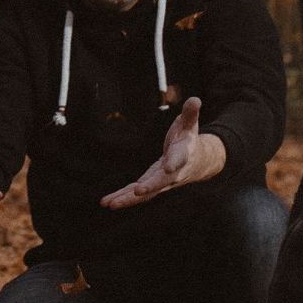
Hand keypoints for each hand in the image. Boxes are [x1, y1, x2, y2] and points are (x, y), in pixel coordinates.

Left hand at [100, 98, 224, 208]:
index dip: (174, 163)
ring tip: (111, 204)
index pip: (179, 159)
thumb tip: (195, 99)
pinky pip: (135, 193)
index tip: (169, 167)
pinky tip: (107, 202)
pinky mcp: (150, 183)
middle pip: (161, 181)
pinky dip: (122, 197)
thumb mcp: (190, 124)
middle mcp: (172, 173)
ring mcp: (160, 181)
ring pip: (145, 193)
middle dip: (149, 187)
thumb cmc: (188, 139)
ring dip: (128, 199)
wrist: (196, 161)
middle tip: (137, 192)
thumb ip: (190, 113)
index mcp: (182, 155)